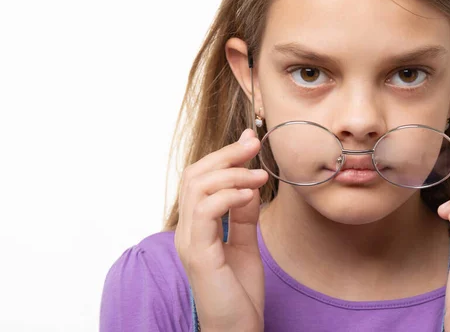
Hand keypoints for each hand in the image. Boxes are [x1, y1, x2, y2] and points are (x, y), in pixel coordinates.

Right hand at [174, 129, 268, 331]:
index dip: (224, 156)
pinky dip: (229, 195)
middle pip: (195, 174)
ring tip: (259, 176)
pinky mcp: (198, 254)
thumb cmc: (240, 292)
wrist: (237, 331)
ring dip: (231, 173)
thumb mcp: (247, 243)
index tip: (250, 139)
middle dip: (226, 155)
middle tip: (253, 145)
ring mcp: (189, 241)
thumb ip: (244, 214)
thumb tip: (249, 182)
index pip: (201, 178)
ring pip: (197, 187)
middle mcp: (187, 230)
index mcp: (197, 226)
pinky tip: (249, 195)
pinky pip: (206, 210)